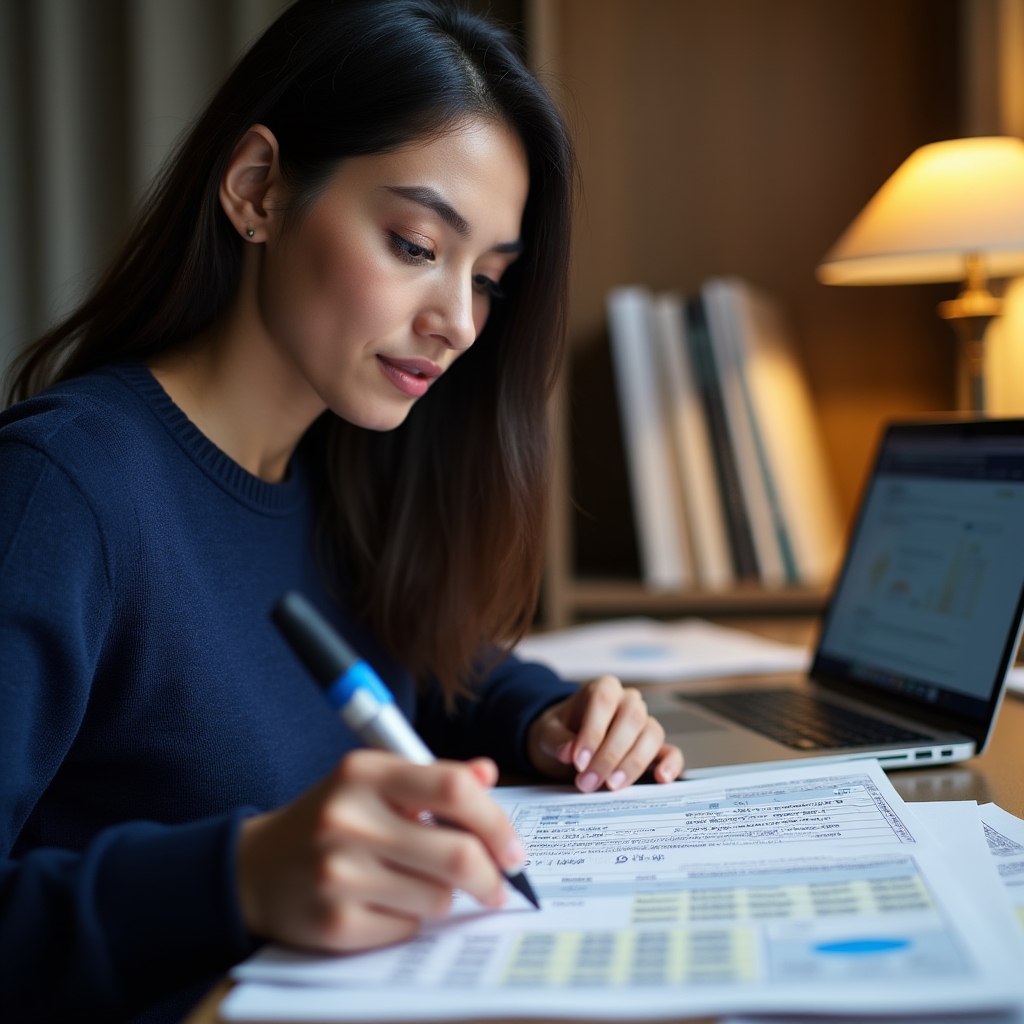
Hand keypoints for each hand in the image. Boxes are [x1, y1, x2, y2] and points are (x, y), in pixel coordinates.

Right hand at [236, 751, 525, 951]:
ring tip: (418, 885)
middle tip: (499, 885)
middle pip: (457, 854)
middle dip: (491, 876)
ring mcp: (339, 873)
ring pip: (438, 898)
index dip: (496, 821)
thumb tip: (488, 773)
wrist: (254, 868)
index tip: (513, 848)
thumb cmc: (332, 818)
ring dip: (445, 897)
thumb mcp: (376, 782)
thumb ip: (435, 777)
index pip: (454, 788)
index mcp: (365, 772)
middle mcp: (349, 818)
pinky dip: (411, 921)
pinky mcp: (334, 923)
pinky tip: (385, 904)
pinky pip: (408, 929)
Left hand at [527, 676, 682, 791]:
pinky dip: (670, 765)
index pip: (603, 702)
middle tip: (589, 782)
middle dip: (610, 754)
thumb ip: (555, 740)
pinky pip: (670, 751)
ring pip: (652, 734)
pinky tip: (661, 779)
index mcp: (602, 689)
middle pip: (632, 718)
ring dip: (632, 763)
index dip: (592, 732)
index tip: (578, 761)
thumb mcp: (546, 733)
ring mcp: (644, 723)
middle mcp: (627, 701)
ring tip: (611, 786)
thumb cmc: (559, 733)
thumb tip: (568, 751)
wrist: (566, 744)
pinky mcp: (654, 748)